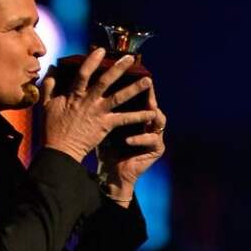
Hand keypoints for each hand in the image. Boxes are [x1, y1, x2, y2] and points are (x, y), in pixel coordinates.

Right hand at [40, 48, 157, 162]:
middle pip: (106, 81)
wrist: (61, 150)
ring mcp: (99, 113)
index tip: (101, 50)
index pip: (84, 73)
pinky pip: (125, 119)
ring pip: (119, 98)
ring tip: (148, 81)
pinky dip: (139, 116)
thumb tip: (52, 70)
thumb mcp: (47, 105)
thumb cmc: (52, 128)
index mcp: (74, 94)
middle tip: (131, 58)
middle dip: (119, 68)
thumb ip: (49, 86)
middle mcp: (89, 101)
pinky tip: (152, 113)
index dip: (92, 60)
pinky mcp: (106, 125)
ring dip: (134, 89)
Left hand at [97, 81, 166, 200]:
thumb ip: (103, 109)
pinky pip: (152, 140)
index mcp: (138, 117)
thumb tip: (91, 90)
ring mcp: (155, 136)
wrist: (111, 174)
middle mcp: (149, 125)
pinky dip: (139, 139)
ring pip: (159, 120)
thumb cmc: (106, 149)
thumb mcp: (104, 126)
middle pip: (154, 105)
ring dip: (150, 115)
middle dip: (151, 95)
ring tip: (147, 110)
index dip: (139, 87)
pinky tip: (128, 139)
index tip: (133, 75)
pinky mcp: (157, 149)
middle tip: (147, 85)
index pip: (141, 99)